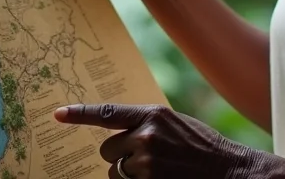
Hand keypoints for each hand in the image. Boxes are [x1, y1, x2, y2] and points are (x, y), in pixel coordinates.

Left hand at [54, 103, 247, 178]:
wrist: (226, 168)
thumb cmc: (200, 146)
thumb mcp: (174, 124)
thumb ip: (147, 124)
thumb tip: (120, 132)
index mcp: (153, 114)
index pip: (109, 112)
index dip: (80, 114)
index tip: (58, 114)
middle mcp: (146, 134)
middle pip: (108, 149)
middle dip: (120, 156)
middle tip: (146, 158)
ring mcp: (146, 161)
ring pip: (115, 172)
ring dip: (129, 175)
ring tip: (158, 170)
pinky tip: (159, 178)